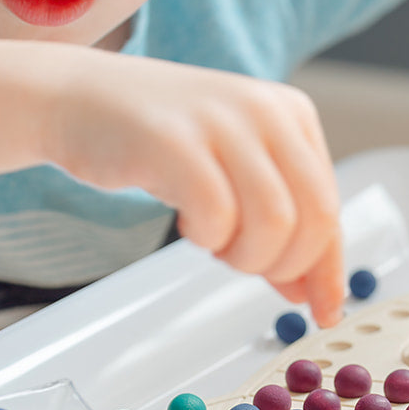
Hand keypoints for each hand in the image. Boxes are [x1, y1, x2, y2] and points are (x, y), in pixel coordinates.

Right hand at [42, 49, 343, 325]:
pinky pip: (219, 217)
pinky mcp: (176, 141)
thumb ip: (276, 227)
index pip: (330, 205)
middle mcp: (267, 111)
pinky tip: (189, 225)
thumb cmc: (160, 140)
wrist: (78, 97)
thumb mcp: (235, 174)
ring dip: (246, 256)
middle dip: (286, 263)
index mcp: (293, 114)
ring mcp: (223, 121)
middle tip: (248, 266)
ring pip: (275, 221)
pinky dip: (208, 238)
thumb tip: (307, 293)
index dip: (328, 268)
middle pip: (315, 216)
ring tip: (215, 244)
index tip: (326, 311)